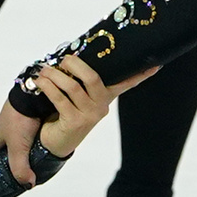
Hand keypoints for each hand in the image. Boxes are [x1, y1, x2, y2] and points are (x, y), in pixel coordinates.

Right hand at [0, 97, 44, 185]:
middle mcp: (4, 135)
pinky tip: (40, 157)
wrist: (37, 94)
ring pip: (14, 148)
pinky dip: (33, 149)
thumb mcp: (17, 146)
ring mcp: (17, 129)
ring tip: (22, 170)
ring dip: (17, 158)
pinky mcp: (31, 124)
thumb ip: (20, 166)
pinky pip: (30, 141)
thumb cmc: (20, 116)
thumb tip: (28, 184)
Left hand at [33, 57, 156, 159]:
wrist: (55, 142)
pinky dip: (47, 87)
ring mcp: (89, 115)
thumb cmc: (65, 112)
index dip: (141, 74)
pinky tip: (40, 82)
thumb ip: (80, 78)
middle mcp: (101, 106)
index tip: (156, 64)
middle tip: (64, 59)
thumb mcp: (78, 95)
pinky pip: (59, 98)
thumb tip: (73, 54)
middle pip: (93, 78)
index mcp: (106, 96)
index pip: (127, 83)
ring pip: (72, 87)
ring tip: (44, 71)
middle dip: (76, 65)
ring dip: (55, 76)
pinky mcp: (74, 122)